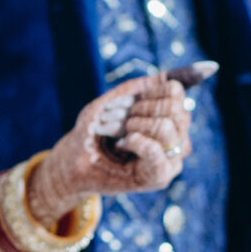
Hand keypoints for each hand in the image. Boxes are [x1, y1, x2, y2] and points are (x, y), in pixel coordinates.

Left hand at [27, 73, 192, 226]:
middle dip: (139, 109)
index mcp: (168, 115)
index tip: (130, 102)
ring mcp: (171, 158)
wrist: (74, 162)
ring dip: (134, 125)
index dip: (148, 91)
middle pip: (174, 108)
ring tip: (120, 136)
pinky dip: (136, 142)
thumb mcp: (112, 101)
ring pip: (166, 127)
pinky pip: (156, 150)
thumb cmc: (92, 131)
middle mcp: (176, 136)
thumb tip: (172, 75)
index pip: (175, 92)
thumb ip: (140, 88)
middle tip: (122, 121)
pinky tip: (123, 144)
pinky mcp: (160, 176)